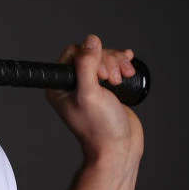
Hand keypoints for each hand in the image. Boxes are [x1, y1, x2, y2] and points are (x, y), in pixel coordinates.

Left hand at [45, 34, 143, 165]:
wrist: (119, 148)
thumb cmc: (100, 128)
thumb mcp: (89, 93)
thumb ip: (87, 65)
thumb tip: (91, 40)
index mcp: (59, 86)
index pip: (73, 52)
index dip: (90, 57)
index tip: (100, 75)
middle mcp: (72, 85)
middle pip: (91, 54)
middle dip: (106, 61)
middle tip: (112, 80)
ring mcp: (90, 86)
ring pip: (103, 58)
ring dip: (116, 63)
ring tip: (122, 79)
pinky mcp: (106, 89)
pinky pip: (113, 67)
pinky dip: (122, 64)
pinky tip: (129, 66)